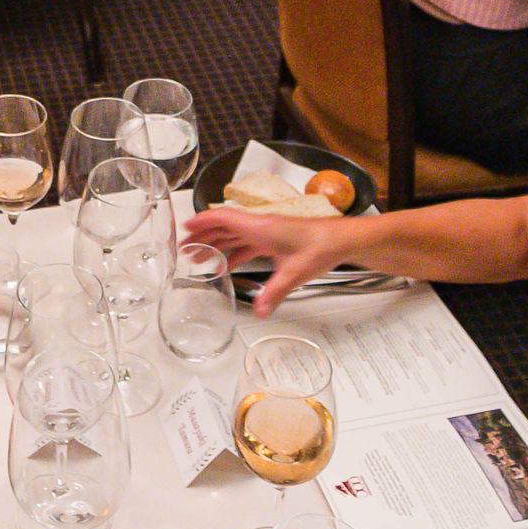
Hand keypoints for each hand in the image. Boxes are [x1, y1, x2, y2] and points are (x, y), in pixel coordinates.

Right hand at [179, 206, 359, 311]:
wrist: (342, 240)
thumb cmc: (321, 246)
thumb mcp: (295, 273)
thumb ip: (274, 292)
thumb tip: (258, 310)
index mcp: (261, 227)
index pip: (223, 218)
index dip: (202, 222)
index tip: (185, 228)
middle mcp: (261, 226)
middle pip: (224, 227)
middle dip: (203, 236)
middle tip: (185, 248)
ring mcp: (268, 232)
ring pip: (234, 235)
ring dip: (216, 244)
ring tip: (199, 257)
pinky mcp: (276, 239)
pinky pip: (247, 243)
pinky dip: (233, 252)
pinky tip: (228, 265)